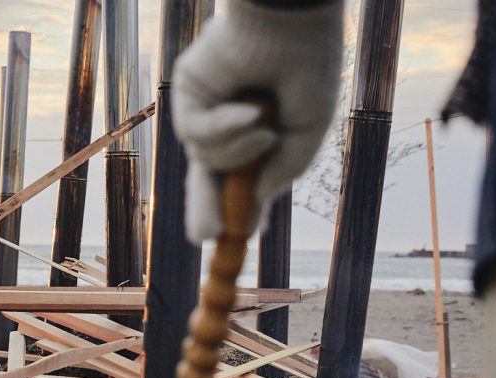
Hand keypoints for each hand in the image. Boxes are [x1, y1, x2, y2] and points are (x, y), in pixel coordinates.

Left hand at [172, 0, 342, 241]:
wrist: (292, 19)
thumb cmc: (308, 66)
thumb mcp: (308, 130)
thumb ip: (285, 168)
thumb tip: (255, 201)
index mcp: (254, 133)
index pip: (239, 178)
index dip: (240, 207)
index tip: (241, 234)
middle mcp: (225, 124)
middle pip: (206, 176)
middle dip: (204, 209)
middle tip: (206, 238)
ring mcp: (204, 109)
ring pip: (204, 158)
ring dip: (236, 151)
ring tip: (264, 122)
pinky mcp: (187, 93)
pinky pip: (195, 133)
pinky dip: (224, 128)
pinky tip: (249, 110)